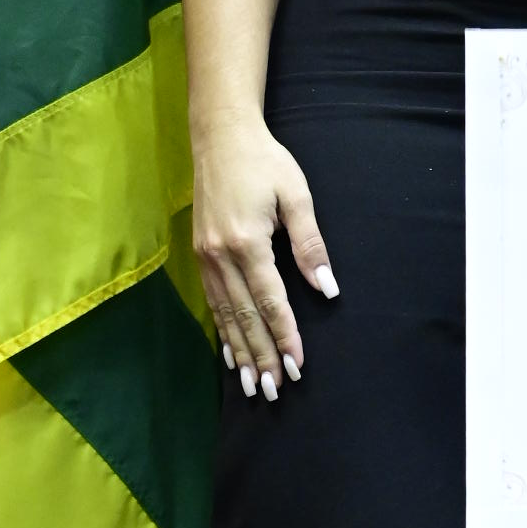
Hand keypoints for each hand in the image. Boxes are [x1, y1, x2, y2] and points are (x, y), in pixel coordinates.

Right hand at [192, 111, 336, 400]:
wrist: (220, 136)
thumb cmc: (264, 162)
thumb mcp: (296, 195)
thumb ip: (310, 245)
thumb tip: (327, 288)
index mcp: (247, 241)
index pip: (270, 300)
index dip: (285, 335)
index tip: (297, 365)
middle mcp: (220, 255)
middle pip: (244, 317)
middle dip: (261, 356)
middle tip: (274, 391)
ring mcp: (205, 256)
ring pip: (225, 315)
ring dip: (240, 352)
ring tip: (253, 385)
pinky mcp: (200, 254)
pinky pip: (212, 302)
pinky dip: (223, 331)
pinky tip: (230, 354)